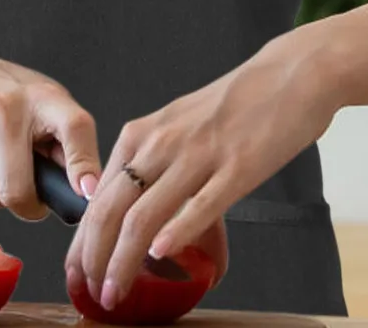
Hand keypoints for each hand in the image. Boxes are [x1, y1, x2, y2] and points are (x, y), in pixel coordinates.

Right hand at [0, 49, 101, 220]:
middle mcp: (7, 104)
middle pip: (18, 189)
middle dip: (25, 204)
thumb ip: (67, 144)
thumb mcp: (45, 104)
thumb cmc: (7, 96)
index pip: (73, 127)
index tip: (87, 193)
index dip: (83, 163)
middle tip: (27, 190)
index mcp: (44, 96)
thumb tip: (87, 191)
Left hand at [65, 37, 331, 309]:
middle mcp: (163, 142)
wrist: (289, 75)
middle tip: (92, 292)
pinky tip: (161, 255)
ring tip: (116, 293)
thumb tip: (145, 224)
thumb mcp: (181, 129)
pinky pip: (201, 204)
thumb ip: (159, 168)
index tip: (77, 272)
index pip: (99, 195)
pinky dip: (176, 232)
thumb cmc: (236, 105)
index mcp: (145, 134)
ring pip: (145, 214)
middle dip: (94, 257)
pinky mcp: (238, 167)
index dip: (83, 240)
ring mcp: (199, 155)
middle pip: (111, 208)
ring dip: (123, 260)